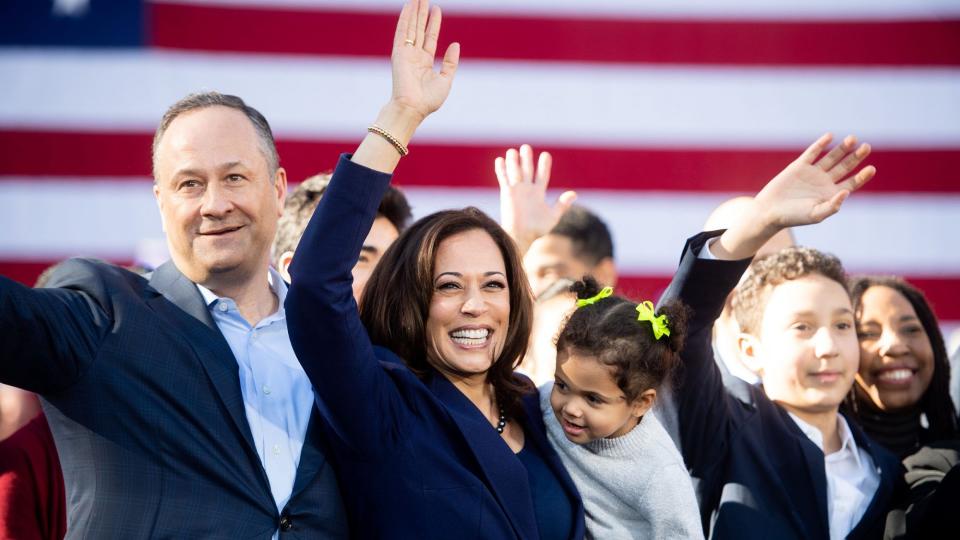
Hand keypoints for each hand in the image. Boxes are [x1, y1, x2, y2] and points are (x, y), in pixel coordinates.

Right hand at [389, 0, 459, 122]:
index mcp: (425, 63)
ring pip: (411, 27)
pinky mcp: (399, 53)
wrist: (412, 109)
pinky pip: (402, 32)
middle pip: (419, 29)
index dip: (433, 23)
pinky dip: (405, 19)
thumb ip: (450, 62)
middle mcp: (414, 56)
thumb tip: (455, 44)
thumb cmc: (428, 100)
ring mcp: (406, 54)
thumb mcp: (445, 80)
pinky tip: (408, 6)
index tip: (436, 9)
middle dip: (422, 13)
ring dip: (414, 12)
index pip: (430, 38)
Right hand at [495, 144, 576, 253]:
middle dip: (527, 160)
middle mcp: (527, 190)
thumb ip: (561, 204)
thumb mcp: (553, 216)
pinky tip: (500, 160)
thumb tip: (574, 194)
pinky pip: (503, 180)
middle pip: (527, 171)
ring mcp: (516, 191)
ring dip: (513, 162)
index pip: (542, 176)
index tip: (546, 155)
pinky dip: (501, 170)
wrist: (521, 236)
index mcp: (538, 193)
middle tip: (526, 147)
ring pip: (515, 173)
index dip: (544, 166)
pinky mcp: (506, 194)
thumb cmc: (537, 229)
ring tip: (513, 151)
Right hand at [754, 133, 874, 229]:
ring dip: (842, 148)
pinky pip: (812, 152)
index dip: (862, 176)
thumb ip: (832, 205)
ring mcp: (812, 172)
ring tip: (852, 139)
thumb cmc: (793, 217)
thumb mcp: (815, 215)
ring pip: (832, 157)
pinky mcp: (799, 166)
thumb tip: (846, 192)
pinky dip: (821, 144)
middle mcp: (824, 182)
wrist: (770, 211)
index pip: (852, 182)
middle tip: (867, 147)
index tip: (871, 168)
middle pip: (845, 166)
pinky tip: (830, 136)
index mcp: (831, 194)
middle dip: (856, 157)